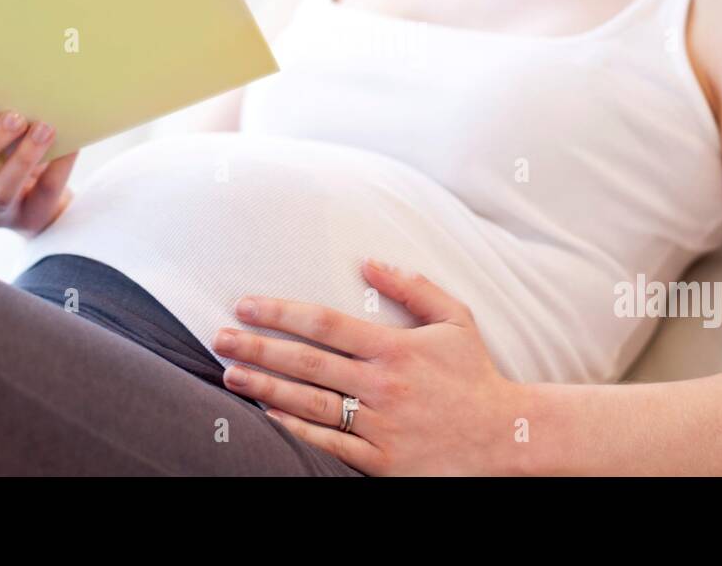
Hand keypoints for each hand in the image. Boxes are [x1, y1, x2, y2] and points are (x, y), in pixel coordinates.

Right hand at [0, 102, 77, 237]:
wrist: (43, 200)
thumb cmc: (12, 157)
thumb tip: (21, 87)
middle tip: (14, 117)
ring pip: (0, 192)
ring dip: (22, 158)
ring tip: (44, 129)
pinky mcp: (29, 220)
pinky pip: (42, 195)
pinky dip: (58, 169)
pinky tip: (71, 148)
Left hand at [210, 259, 525, 475]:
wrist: (503, 439)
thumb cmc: (475, 374)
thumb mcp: (456, 319)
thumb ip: (413, 287)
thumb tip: (368, 260)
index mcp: (395, 348)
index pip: (325, 323)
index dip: (281, 312)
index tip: (246, 304)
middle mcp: (382, 386)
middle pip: (307, 362)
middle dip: (258, 347)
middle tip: (219, 337)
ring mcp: (379, 426)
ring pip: (310, 404)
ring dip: (265, 387)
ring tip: (229, 374)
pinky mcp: (380, 461)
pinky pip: (327, 443)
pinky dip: (294, 428)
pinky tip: (266, 413)